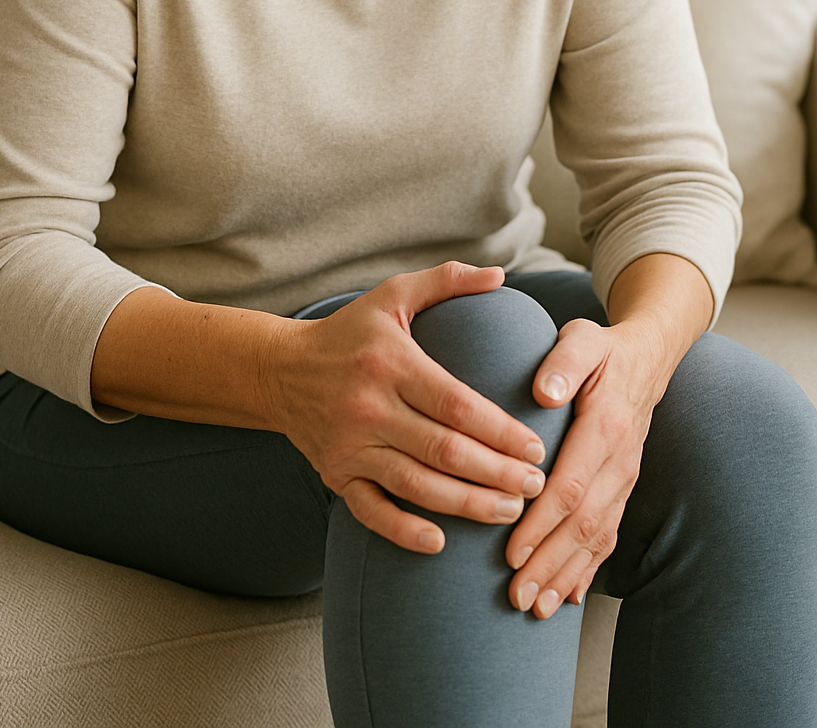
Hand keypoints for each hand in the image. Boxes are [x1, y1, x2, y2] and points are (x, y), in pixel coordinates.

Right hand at [270, 262, 548, 554]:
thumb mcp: (393, 295)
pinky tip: (439, 542)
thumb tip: (500, 274)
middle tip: (536, 486)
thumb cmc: (350, 332)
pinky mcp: (335, 474)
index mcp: (391, 363)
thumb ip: (447, 280)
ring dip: (466, 504)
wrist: (279, 369)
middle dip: (495, 473)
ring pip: (416, 484)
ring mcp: (350, 446)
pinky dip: (403, 530)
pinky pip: (371, 511)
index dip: (500, 430)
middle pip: (443, 449)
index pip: (456, 404)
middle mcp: (369, 407)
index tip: (536, 447)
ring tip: (508, 512)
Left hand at [504, 318, 656, 616]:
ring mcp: (625, 480)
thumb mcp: (582, 339)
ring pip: (597, 537)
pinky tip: (568, 597)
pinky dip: (589, 570)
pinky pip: (608, 535)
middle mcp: (620, 461)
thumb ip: (563, 362)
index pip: (571, 485)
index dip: (542, 523)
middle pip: (583, 523)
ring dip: (567, 576)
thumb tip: (544, 390)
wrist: (647, 358)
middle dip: (550, 564)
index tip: (510, 552)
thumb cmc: (602, 349)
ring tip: (535, 608)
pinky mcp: (623, 489)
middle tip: (517, 597)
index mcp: (606, 427)